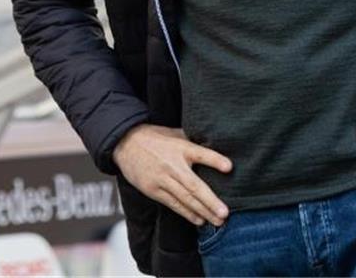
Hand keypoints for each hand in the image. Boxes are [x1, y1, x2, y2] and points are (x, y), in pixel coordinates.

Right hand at [112, 124, 231, 226]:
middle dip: (210, 201)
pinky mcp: (152, 190)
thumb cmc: (155, 138)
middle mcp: (172, 165)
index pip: (200, 153)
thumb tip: (216, 146)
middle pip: (193, 185)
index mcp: (180, 147)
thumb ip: (193, 143)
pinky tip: (199, 220)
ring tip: (217, 221)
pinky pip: (172, 203)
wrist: (126, 144)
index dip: (215, 160)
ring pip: (184, 198)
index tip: (229, 167)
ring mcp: (161, 179)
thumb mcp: (175, 134)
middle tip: (225, 213)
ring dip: (202, 211)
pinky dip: (186, 213)